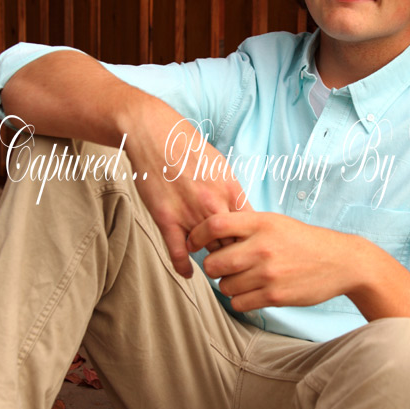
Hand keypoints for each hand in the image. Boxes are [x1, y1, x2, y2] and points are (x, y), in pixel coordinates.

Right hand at [123, 98, 251, 277]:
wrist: (157, 135)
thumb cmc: (189, 149)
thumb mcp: (222, 167)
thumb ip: (232, 192)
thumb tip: (245, 213)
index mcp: (231, 190)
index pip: (251, 229)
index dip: (253, 245)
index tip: (250, 253)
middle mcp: (214, 204)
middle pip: (235, 245)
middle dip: (237, 259)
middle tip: (236, 270)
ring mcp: (190, 213)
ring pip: (210, 252)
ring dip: (213, 264)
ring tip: (215, 272)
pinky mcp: (167, 218)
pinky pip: (179, 252)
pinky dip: (184, 267)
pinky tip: (187, 273)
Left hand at [187, 211, 356, 310]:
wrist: (340, 262)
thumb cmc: (303, 240)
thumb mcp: (275, 222)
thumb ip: (244, 225)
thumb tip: (208, 233)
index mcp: (261, 223)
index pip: (214, 225)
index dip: (197, 235)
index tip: (194, 243)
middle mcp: (262, 247)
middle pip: (213, 262)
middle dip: (213, 267)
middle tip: (223, 266)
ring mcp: (268, 273)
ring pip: (224, 286)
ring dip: (228, 285)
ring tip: (244, 278)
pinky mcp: (274, 296)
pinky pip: (239, 303)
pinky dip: (240, 300)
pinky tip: (252, 292)